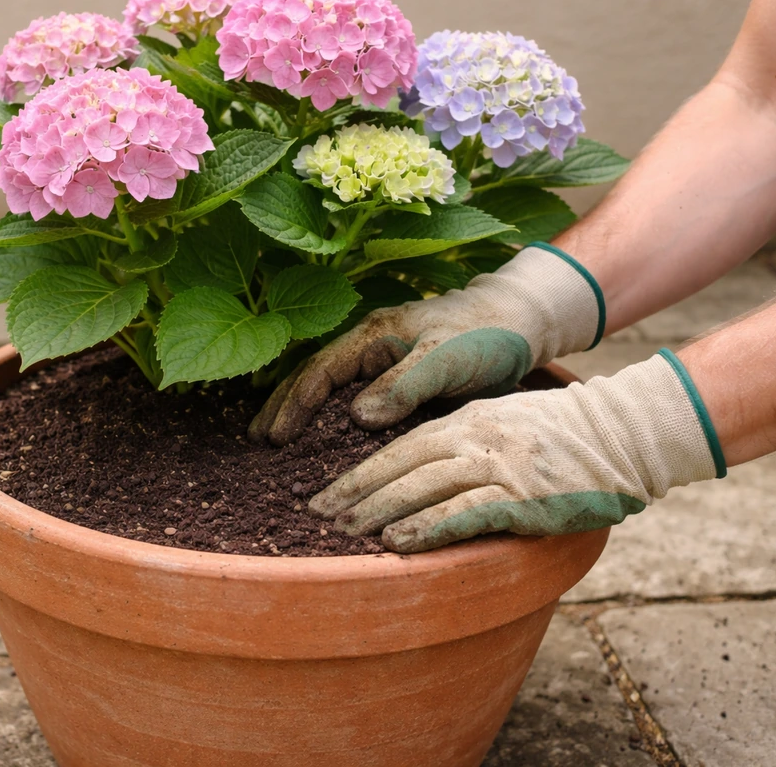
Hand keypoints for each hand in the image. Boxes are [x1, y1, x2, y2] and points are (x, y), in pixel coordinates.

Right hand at [249, 244, 602, 445]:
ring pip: (329, 394)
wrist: (520, 326)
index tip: (275, 438)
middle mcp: (368, 351)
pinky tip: (322, 448)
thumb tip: (356, 418)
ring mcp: (380, 369)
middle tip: (256, 443)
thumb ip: (404, 385)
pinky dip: (332, 426)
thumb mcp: (445, 358)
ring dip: (300, 417)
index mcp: (371, 336)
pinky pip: (355, 408)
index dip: (294, 404)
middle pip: (312, 380)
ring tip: (274, 445)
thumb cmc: (484, 334)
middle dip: (282, 408)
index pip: (319, 371)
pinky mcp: (398, 388)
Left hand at [309, 352, 723, 552]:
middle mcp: (474, 439)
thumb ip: (461, 442)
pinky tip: (399, 541)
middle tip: (315, 517)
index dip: (359, 473)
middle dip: (355, 492)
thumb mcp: (503, 423)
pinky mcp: (523, 497)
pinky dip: (429, 526)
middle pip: (401, 466)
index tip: (324, 494)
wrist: (622, 432)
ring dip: (380, 510)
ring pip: (424, 487)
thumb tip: (419, 469)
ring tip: (344, 532)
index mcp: (466, 422)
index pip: (399, 448)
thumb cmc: (561, 432)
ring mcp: (498, 466)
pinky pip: (466, 512)